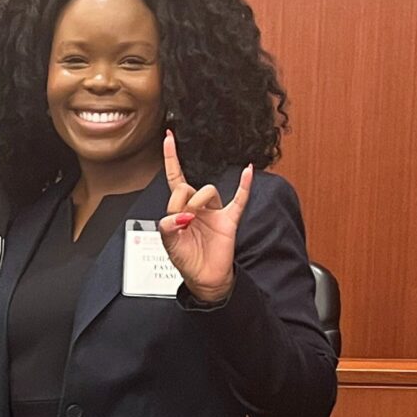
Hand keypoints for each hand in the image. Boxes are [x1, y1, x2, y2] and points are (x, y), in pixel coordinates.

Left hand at [159, 130, 252, 303]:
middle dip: (181, 198)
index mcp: (179, 210)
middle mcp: (196, 207)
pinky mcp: (228, 220)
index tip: (168, 138)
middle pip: (187, 187)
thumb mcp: (170, 246)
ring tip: (194, 219)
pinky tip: (248, 172)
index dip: (171, 160)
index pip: (175, 180)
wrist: (205, 278)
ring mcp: (213, 212)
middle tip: (181, 217)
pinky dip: (244, 186)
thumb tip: (179, 215)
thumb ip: (168, 228)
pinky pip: (239, 199)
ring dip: (199, 201)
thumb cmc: (187, 261)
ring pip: (208, 191)